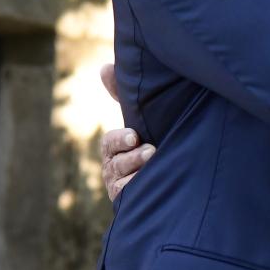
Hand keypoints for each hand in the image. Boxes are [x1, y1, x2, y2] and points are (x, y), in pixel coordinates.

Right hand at [98, 63, 154, 201]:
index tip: (134, 135)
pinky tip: (154, 185)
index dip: (120, 139)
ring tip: (155, 163)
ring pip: (123, 181)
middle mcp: (114, 168)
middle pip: (115, 164)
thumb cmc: (149, 138)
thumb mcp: (138, 118)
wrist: (166, 175)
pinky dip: (140, 191)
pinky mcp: (129, 202)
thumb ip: (120, 95)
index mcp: (115, 148)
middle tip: (150, 150)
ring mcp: (121, 186)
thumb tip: (104, 67)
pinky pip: (130, 198)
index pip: (110, 143)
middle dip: (131, 157)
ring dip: (138, 172)